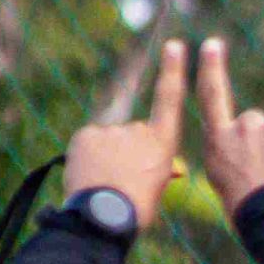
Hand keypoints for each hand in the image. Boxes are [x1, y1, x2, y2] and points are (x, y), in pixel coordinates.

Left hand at [64, 37, 187, 225]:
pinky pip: (90, 142)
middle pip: (135, 134)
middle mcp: (138, 130)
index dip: (173, 72)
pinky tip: (92, 175)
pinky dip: (90, 156)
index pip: (169, 99)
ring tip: (107, 183)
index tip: (176, 46)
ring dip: (109, 156)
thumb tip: (170, 167)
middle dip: (130, 151)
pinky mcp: (87, 133)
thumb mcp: (157, 189)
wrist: (104, 216)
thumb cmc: (138, 209)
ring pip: (111, 140)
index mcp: (162, 144)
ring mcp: (111, 130)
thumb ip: (161, 169)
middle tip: (125, 181)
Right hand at [194, 36, 263, 217]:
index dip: (212, 68)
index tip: (212, 45)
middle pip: (254, 121)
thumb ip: (226, 149)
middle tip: (262, 169)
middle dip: (260, 138)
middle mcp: (243, 128)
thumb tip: (236, 143)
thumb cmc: (243, 205)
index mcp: (219, 138)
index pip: (212, 95)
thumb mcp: (219, 176)